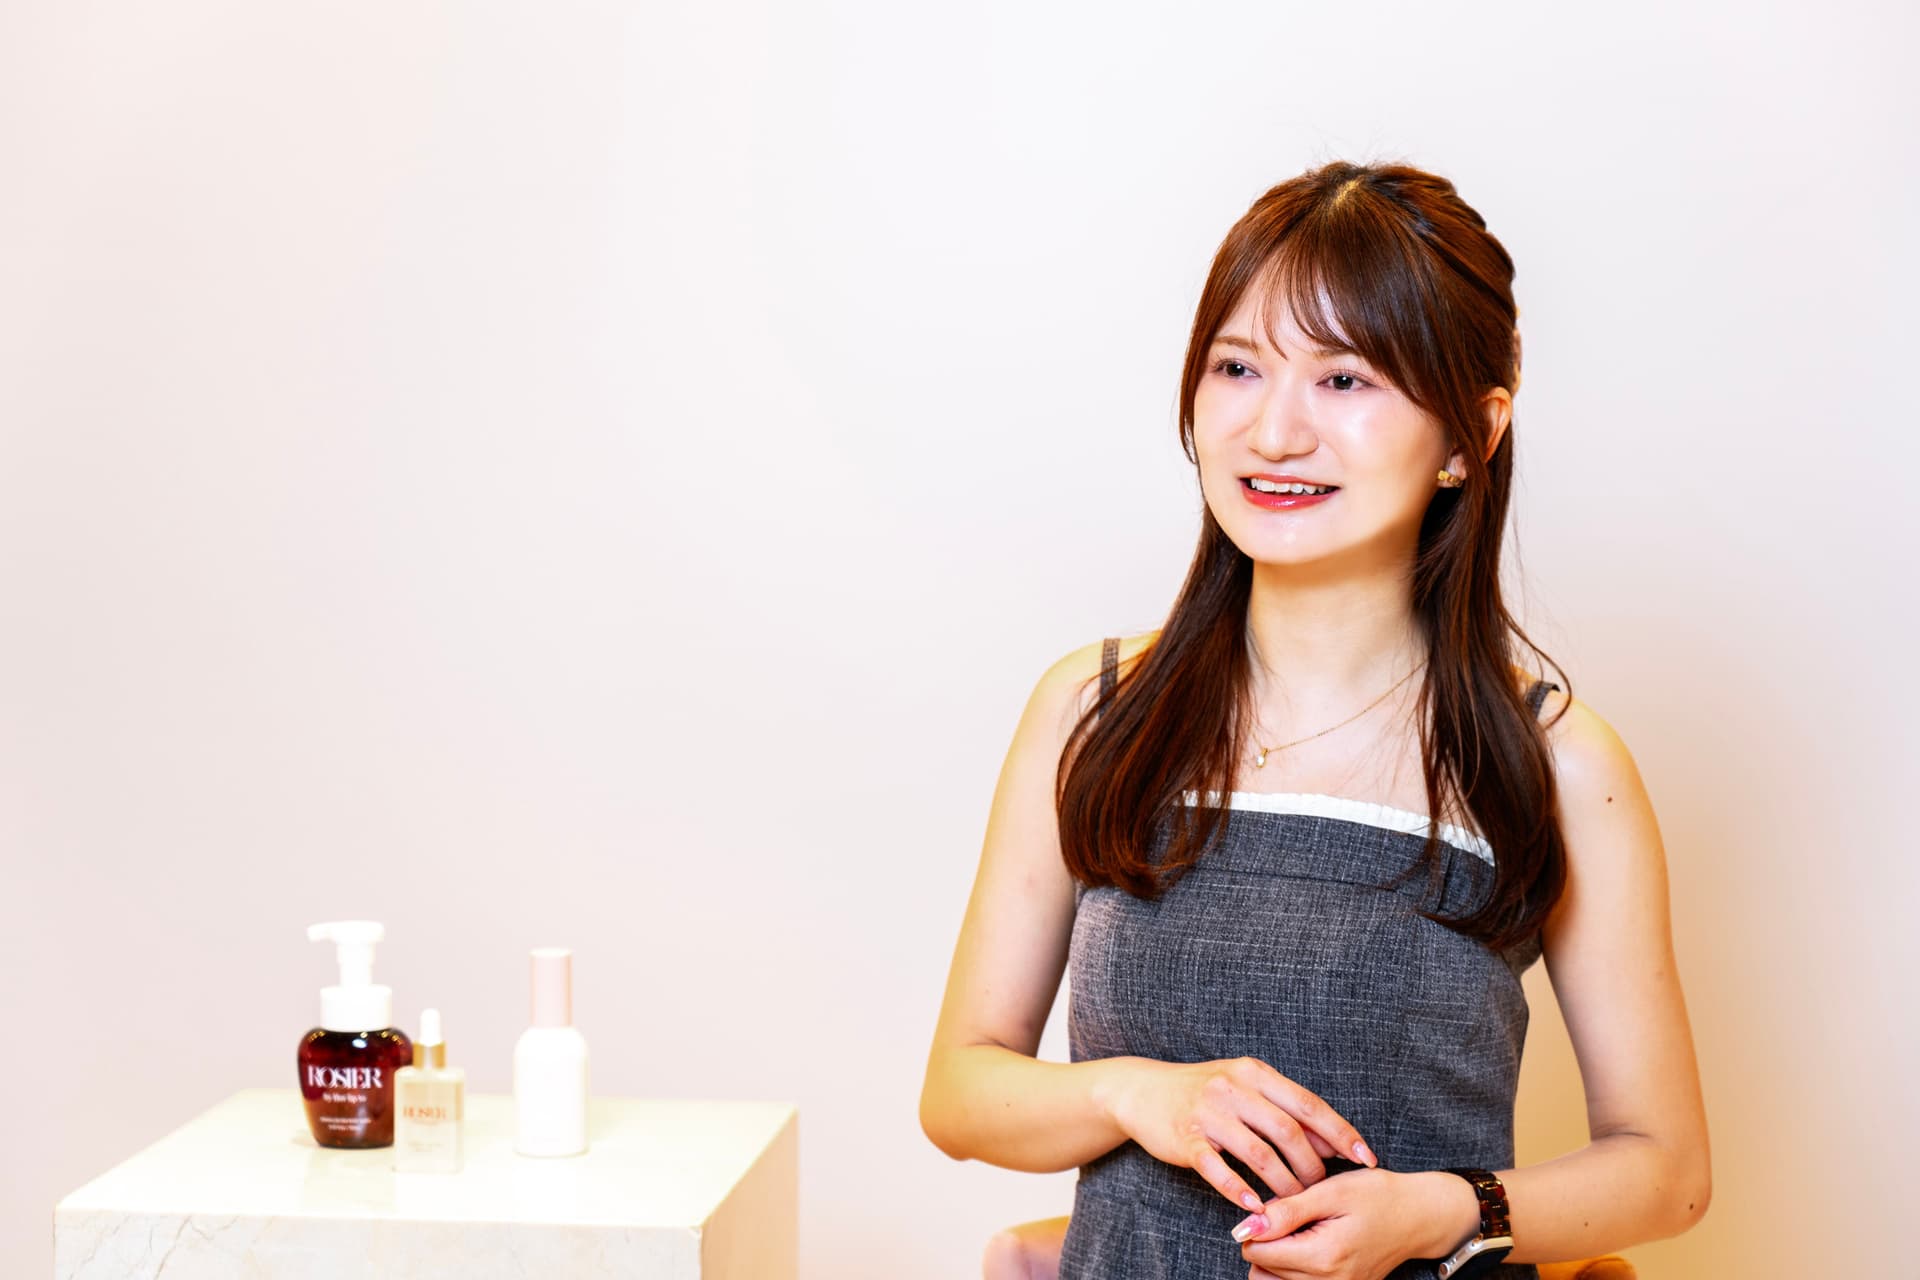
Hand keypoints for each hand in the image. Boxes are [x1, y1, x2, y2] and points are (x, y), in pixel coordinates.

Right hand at [1100, 1056, 1376, 1213]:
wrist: (1142, 1090)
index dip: (1340, 1133)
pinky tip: (1255, 1206)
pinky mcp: (1186, 1138)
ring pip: (1258, 1154)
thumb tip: (1329, 1140)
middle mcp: (1233, 1088)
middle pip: (1288, 1131)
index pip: (1308, 1104)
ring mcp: (1208, 1113)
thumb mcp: (1243, 1086)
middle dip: (1312, 1166)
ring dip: (1283, 1183)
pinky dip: (1239, 1190)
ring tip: (1294, 1203)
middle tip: (1321, 1189)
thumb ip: (1282, 1108)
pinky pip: (1218, 1169)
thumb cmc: (1202, 1091)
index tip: (1365, 1158)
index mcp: (1254, 1073)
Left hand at [1234, 1168, 1449, 1279]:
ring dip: (1276, 1258)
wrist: (1420, 1216)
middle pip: (1261, 1271)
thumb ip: (1286, 1212)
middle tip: (1292, 1217)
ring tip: (1301, 1231)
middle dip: (1267, 1242)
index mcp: (1324, 1256)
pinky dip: (1292, 1269)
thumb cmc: (1378, 1196)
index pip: (1257, 1253)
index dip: (1257, 1226)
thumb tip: (1245, 1227)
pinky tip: (1309, 1246)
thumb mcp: (1331, 1192)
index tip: (1277, 1208)